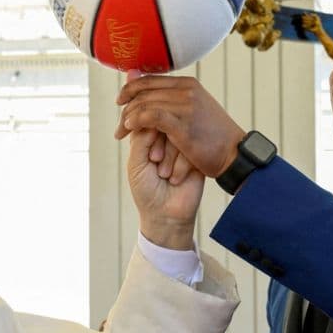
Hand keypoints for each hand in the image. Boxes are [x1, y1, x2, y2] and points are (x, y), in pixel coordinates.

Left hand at [116, 74, 245, 179]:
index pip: (149, 80)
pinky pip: (151, 116)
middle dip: (126, 109)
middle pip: (144, 93)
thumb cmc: (212, 136)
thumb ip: (169, 97)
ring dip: (128, 119)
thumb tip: (138, 78)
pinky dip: (137, 121)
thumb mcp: (193, 109)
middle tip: (119, 128)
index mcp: (188, 84)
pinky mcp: (183, 124)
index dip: (130, 89)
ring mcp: (186, 106)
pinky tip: (131, 129)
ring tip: (122, 132)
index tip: (119, 102)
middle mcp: (186, 91)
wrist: (234, 155)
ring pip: (144, 105)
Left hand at [127, 128, 203, 250]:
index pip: (147, 119)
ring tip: (164, 175)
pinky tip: (176, 179)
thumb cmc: (146, 191)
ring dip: (169, 156)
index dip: (148, 133)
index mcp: (146, 139)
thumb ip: (141, 138)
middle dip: (159, 145)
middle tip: (154, 162)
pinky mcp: (196, 156)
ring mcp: (181, 147)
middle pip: (164, 124)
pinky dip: (181, 164)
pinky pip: (192, 147)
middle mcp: (164, 140)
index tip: (147, 156)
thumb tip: (156, 117)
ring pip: (178, 134)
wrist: (166, 215)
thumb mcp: (136, 164)